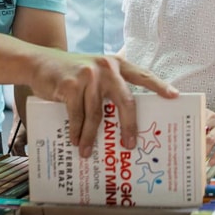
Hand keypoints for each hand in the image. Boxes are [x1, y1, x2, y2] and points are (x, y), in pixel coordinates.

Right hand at [28, 50, 177, 157]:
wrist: (39, 62)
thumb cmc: (71, 73)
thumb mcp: (94, 72)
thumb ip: (109, 87)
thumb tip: (123, 121)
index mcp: (116, 64)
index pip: (142, 75)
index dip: (159, 86)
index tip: (174, 97)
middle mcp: (106, 67)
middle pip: (125, 100)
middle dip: (129, 125)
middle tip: (130, 145)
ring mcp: (88, 75)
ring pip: (96, 114)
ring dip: (92, 137)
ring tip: (88, 152)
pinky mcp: (70, 85)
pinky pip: (77, 115)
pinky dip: (77, 131)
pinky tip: (75, 141)